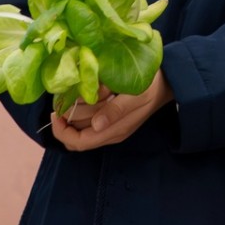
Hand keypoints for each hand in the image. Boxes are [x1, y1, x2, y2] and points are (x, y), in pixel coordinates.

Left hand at [50, 74, 171, 150]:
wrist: (168, 83)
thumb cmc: (152, 87)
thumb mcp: (135, 96)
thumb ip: (115, 110)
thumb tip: (96, 125)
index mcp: (114, 131)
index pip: (78, 142)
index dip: (62, 130)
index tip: (56, 111)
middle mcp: (108, 132)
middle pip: (75, 134)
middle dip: (68, 116)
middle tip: (68, 94)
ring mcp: (109, 126)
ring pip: (80, 124)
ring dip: (76, 108)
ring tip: (83, 89)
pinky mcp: (110, 117)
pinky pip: (88, 116)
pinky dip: (84, 104)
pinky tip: (91, 91)